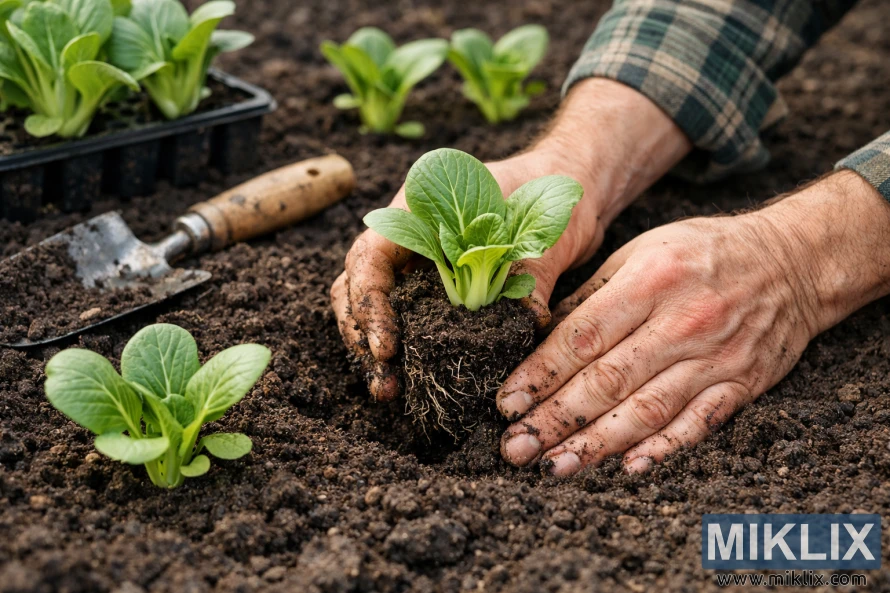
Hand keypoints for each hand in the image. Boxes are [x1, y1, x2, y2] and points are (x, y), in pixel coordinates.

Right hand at [332, 78, 690, 400]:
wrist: (566, 184)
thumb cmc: (552, 190)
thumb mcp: (546, 230)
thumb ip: (532, 272)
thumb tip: (528, 321)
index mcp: (419, 209)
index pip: (370, 257)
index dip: (369, 304)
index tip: (387, 347)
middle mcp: (408, 236)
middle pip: (357, 285)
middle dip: (362, 334)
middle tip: (385, 381)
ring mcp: (418, 262)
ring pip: (373, 305)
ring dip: (373, 347)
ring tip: (389, 390)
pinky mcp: (436, 288)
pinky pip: (406, 318)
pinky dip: (404, 348)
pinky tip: (410, 381)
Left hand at [498, 170, 889, 475]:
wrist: (795, 259)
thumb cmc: (704, 251)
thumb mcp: (642, 250)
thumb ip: (593, 295)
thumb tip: (540, 337)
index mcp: (650, 281)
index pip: (582, 338)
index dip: (540, 375)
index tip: (507, 404)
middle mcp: (683, 322)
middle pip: (607, 380)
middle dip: (555, 419)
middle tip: (516, 448)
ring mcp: (716, 357)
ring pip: (647, 410)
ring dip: (597, 444)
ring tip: (555, 467)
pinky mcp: (743, 384)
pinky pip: (699, 422)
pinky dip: (664, 447)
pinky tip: (628, 466)